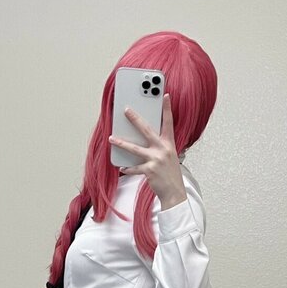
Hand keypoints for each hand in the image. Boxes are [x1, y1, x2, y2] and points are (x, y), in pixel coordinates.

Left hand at [108, 94, 186, 209]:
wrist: (175, 192)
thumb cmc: (170, 173)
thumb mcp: (169, 156)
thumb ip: (160, 146)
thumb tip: (144, 139)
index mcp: (169, 144)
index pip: (168, 122)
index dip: (167, 109)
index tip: (164, 96)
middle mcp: (163, 149)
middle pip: (147, 130)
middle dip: (135, 119)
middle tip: (126, 110)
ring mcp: (156, 160)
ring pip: (135, 148)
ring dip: (121, 143)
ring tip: (111, 138)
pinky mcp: (150, 170)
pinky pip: (134, 168)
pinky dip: (127, 169)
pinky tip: (122, 168)